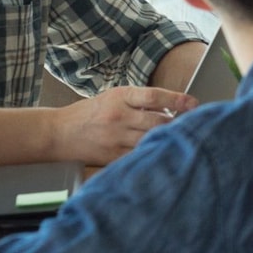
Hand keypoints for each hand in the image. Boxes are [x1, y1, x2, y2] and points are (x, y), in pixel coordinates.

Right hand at [47, 86, 196, 165]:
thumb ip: (141, 101)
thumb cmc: (91, 112)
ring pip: (151, 139)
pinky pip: (139, 156)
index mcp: (120, 97)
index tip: (194, 103)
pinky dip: (152, 153)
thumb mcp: (114, 97)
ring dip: (168, 139)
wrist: (58, 133)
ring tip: (182, 139)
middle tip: (195, 125)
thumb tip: (174, 107)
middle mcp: (118, 116)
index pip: (154, 96)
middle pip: (158, 121)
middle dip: (179, 123)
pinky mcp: (111, 156)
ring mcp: (115, 138)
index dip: (177, 99)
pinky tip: (162, 153)